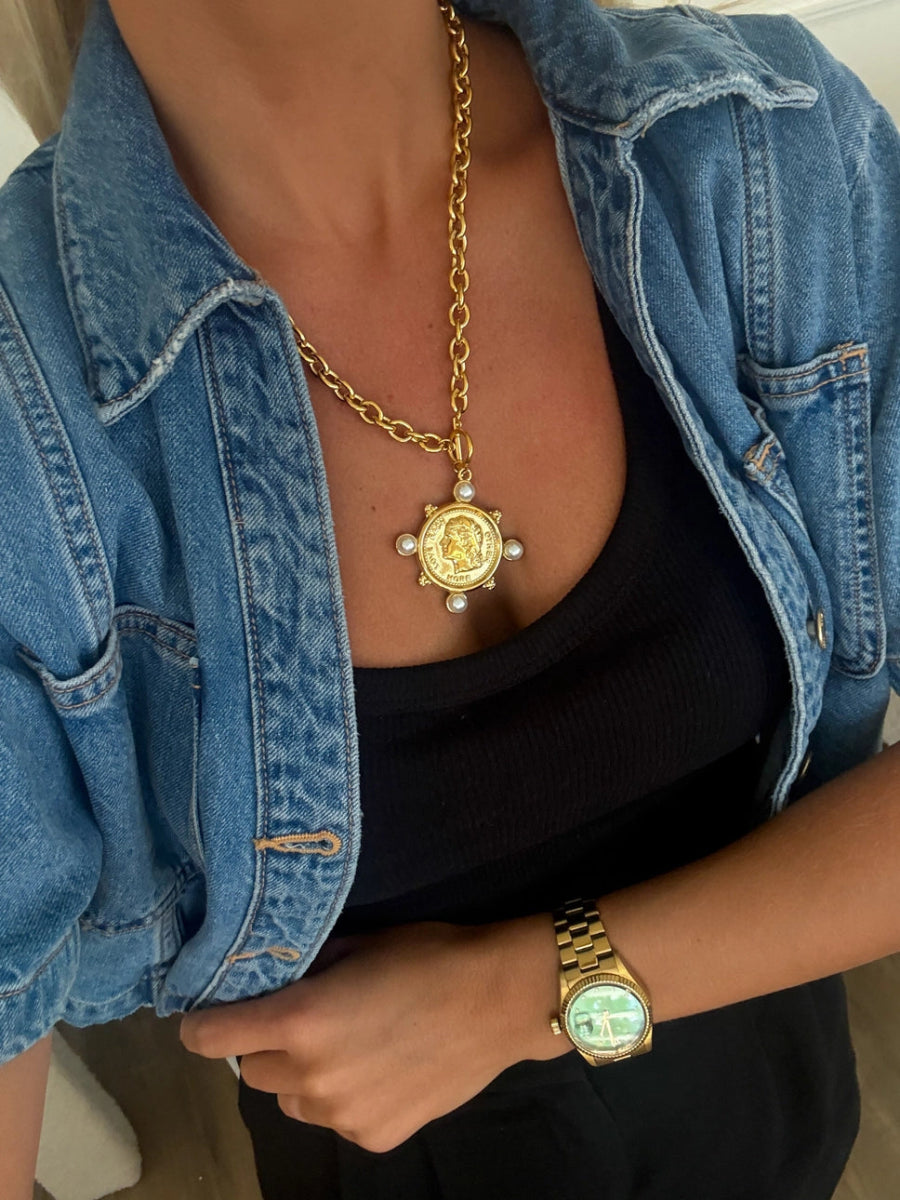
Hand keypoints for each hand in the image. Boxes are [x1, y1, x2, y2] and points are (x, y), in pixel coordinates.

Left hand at [179, 914, 566, 1153]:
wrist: (499, 1001)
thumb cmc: (427, 956)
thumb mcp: (357, 946)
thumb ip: (305, 971)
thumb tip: (271, 981)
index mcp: (300, 1020)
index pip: (212, 1038)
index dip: (201, 1027)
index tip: (204, 1020)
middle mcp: (311, 1076)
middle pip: (253, 1071)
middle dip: (267, 1046)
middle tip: (306, 1021)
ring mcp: (342, 1115)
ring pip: (292, 1102)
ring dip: (302, 1078)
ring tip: (348, 1048)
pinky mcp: (373, 1137)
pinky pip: (334, 1119)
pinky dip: (343, 1099)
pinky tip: (382, 1071)